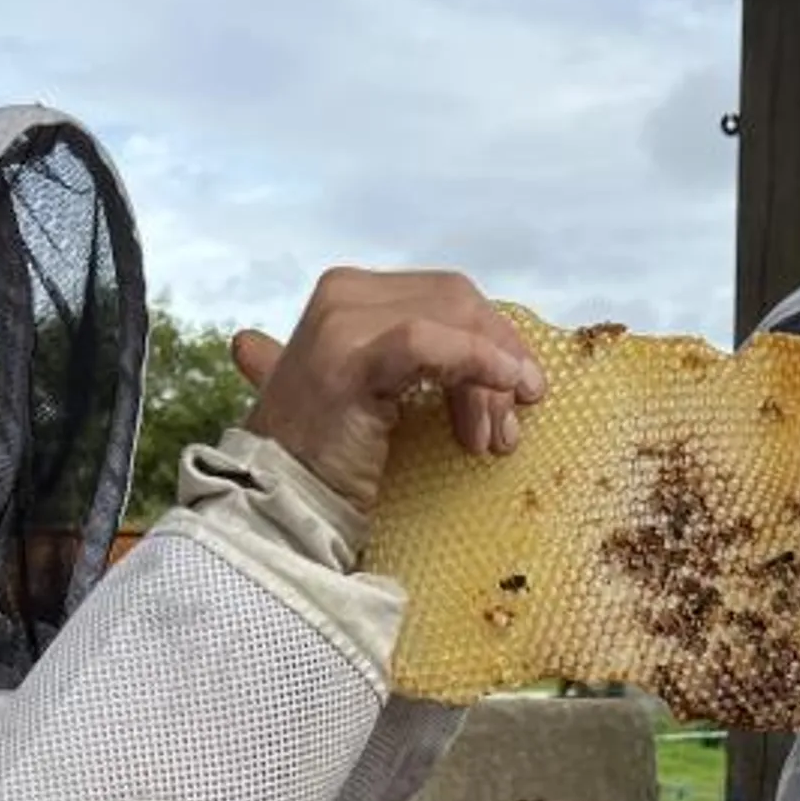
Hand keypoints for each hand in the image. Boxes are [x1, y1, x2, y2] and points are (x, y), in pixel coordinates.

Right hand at [231, 269, 546, 514]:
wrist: (279, 504)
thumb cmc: (330, 464)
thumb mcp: (382, 398)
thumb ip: (422, 366)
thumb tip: (505, 372)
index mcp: (350, 296)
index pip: (444, 296)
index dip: (493, 338)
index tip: (520, 392)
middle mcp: (343, 296)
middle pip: (456, 301)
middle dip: (499, 356)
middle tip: (512, 425)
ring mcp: (342, 322)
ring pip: (450, 320)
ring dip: (491, 376)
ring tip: (496, 439)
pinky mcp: (349, 358)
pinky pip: (430, 343)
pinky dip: (478, 359)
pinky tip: (508, 385)